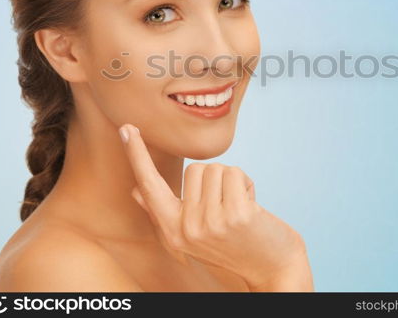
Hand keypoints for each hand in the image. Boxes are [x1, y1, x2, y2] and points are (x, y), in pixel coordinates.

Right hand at [118, 123, 309, 290]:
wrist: (271, 269)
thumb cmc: (233, 244)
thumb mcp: (193, 233)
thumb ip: (163, 211)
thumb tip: (134, 191)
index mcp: (173, 232)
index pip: (150, 186)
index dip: (137, 155)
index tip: (126, 128)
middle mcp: (187, 230)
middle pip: (195, 169)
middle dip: (216, 180)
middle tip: (228, 207)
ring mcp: (211, 224)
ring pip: (216, 169)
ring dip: (232, 182)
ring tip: (239, 208)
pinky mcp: (236, 215)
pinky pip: (235, 173)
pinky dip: (246, 183)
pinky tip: (253, 208)